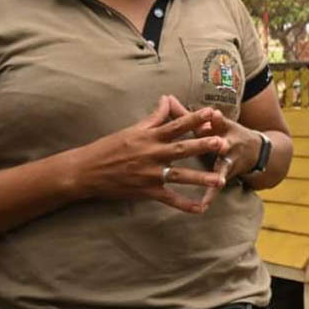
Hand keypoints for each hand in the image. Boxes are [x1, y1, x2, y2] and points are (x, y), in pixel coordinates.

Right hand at [71, 96, 229, 213]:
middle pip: (181, 149)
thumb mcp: (132, 129)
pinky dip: (184, 205)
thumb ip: (154, 117)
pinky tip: (200, 208)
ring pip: (179, 176)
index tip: (212, 113)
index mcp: (149, 137)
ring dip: (200, 178)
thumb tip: (167, 99)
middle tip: (222, 143)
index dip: (194, 119)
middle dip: (202, 146)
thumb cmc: (109, 147)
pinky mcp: (146, 191)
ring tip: (220, 179)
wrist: (86, 171)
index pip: (176, 125)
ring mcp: (149, 174)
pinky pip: (168, 199)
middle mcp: (151, 154)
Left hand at [164, 97, 261, 187]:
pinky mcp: (227, 174)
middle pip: (223, 143)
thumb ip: (185, 114)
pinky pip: (217, 187)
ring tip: (219, 182)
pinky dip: (211, 196)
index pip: (218, 122)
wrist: (254, 151)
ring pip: (224, 166)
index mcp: (222, 128)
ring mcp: (230, 160)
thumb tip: (166, 98)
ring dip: (220, 173)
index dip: (216, 119)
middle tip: (221, 145)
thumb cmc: (225, 133)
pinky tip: (203, 206)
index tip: (213, 114)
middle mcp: (228, 143)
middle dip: (221, 144)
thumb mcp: (210, 123)